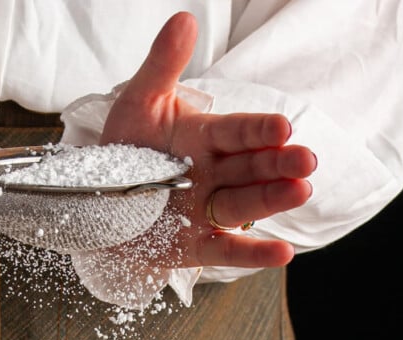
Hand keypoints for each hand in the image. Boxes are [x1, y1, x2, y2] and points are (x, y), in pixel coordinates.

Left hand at [101, 11, 316, 268]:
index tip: (283, 127)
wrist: (96, 203)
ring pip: (246, 204)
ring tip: (301, 191)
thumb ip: (163, 65)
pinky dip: (254, 252)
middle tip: (307, 160)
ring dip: (274, 199)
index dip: (260, 130)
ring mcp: (207, 212)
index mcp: (205, 138)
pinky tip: (282, 252)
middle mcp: (214, 174)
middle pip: (252, 168)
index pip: (238, 131)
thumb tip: (184, 20)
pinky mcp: (197, 247)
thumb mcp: (138, 104)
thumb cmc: (124, 150)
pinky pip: (228, 250)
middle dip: (280, 165)